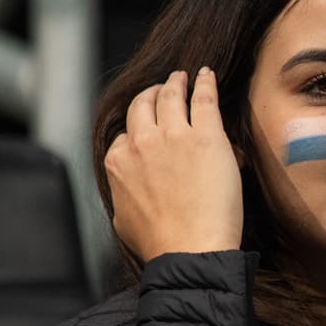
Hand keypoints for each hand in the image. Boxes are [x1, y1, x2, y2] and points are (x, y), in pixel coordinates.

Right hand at [104, 68, 243, 261]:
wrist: (190, 250)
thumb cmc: (161, 243)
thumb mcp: (123, 219)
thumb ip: (123, 194)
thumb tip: (128, 189)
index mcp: (118, 162)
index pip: (126, 134)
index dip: (140, 127)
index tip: (150, 125)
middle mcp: (141, 143)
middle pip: (143, 106)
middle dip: (151, 94)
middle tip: (164, 89)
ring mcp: (173, 137)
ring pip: (169, 96)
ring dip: (175, 83)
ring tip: (182, 77)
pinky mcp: (206, 136)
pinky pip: (203, 98)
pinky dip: (204, 83)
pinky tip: (207, 75)